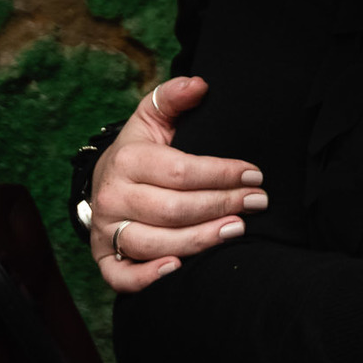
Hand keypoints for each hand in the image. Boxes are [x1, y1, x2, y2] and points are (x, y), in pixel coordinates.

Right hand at [90, 77, 266, 292]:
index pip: (180, 171)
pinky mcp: (105, 259)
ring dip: (199, 240)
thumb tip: (200, 84)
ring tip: (237, 230)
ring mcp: (106, 230)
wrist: (105, 181)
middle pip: (173, 209)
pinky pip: (121, 277)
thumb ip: (174, 98)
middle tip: (257, 202)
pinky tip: (179, 269)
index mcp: (127, 160)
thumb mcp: (153, 118)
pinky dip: (147, 278)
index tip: (255, 174)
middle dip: (221, 205)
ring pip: (154, 243)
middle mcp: (113, 196)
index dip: (221, 173)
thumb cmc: (140, 150)